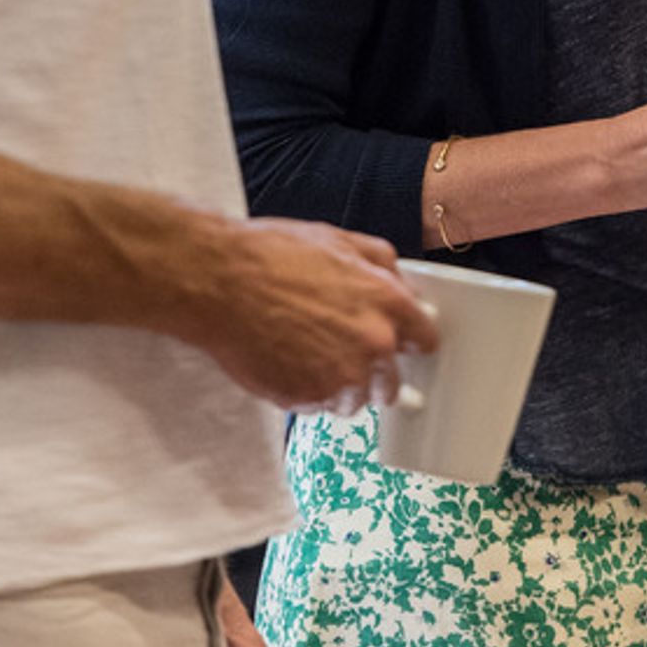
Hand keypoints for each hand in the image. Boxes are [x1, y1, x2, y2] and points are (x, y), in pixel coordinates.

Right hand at [196, 217, 438, 413]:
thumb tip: (402, 283)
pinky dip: (306, 392)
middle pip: (391, 381)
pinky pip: (318, 407)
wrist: (220, 281)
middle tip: (339, 348)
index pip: (425, 340)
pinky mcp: (308, 400)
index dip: (410, 341)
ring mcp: (341, 377)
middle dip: (372, 370)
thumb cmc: (273, 256)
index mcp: (387, 302)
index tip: (401, 344)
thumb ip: (381, 264)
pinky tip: (285, 360)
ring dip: (337, 384)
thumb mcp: (339, 239)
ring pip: (354, 399)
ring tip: (303, 350)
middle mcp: (372, 344)